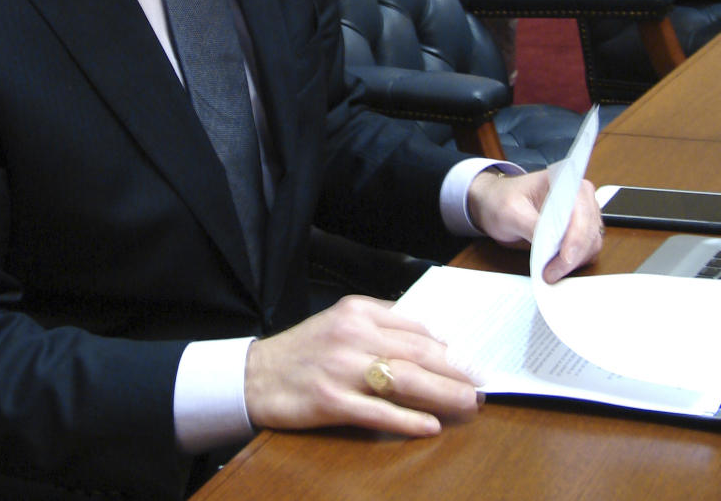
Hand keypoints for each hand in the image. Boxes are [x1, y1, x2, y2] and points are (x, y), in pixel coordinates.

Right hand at [244, 295, 479, 436]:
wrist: (255, 375)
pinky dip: (408, 420)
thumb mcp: (340, 323)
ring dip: (444, 393)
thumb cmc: (303, 350)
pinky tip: (431, 426)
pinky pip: (379, 412)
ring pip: (406, 380)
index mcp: (357, 311)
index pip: (415, 327)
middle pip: (418, 352)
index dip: (449, 345)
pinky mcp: (331, 401)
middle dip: (456, 370)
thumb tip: (430, 341)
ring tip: (471, 404)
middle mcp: (352, 335)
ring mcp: (342, 368)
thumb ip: (379, 326)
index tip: (472, 358)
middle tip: (482, 384)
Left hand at [467, 169, 603, 282]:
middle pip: (589, 231)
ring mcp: (582, 215)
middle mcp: (580, 197)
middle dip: (572, 255)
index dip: (577, 235)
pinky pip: (586, 252)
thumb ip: (531, 225)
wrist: (494, 203)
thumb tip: (551, 245)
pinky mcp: (579, 233)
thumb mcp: (509, 211)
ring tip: (550, 272)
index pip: (580, 210)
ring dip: (574, 262)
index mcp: (565, 182)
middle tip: (550, 273)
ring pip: (591, 244)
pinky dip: (574, 263)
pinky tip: (555, 267)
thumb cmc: (501, 199)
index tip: (564, 256)